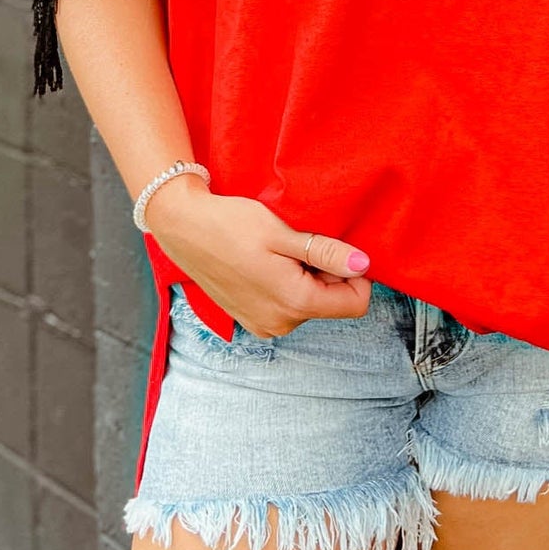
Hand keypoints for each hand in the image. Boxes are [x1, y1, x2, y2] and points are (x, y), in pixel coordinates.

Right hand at [145, 179, 372, 338]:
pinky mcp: (252, 320)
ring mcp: (264, 325)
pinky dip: (286, 284)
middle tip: (298, 243)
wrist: (184, 228)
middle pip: (331, 302)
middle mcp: (281, 324)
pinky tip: (264, 262)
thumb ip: (326, 254)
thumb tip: (364, 265)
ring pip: (309, 303)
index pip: (356, 303)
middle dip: (326, 273)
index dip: (355, 273)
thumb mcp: (283, 233)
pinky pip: (287, 305)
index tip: (335, 248)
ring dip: (305, 276)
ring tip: (277, 250)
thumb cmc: (232, 224)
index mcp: (294, 303)